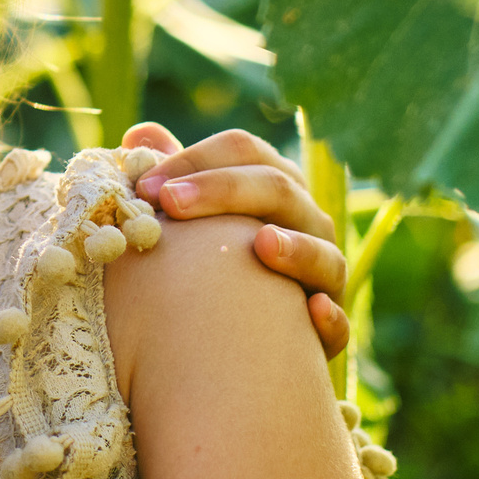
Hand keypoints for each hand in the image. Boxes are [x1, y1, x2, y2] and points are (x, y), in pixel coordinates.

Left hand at [121, 123, 349, 361]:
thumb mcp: (190, 218)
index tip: (147, 187)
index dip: (196, 160)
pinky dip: (331, 317)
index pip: (245, 151)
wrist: (235, 344)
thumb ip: (171, 177)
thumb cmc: (209, 264)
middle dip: (224, 190)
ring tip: (262, 244)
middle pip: (278, 189)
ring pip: (324, 253)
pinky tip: (312, 310)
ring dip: (296, 247)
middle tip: (171, 204)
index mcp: (273, 184)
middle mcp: (306, 222)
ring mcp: (325, 274)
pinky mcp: (328, 330)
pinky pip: (339, 323)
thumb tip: (139, 134)